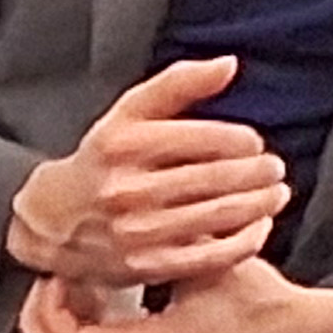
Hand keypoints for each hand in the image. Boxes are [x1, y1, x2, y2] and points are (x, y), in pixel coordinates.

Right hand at [8, 55, 288, 286]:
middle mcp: (125, 189)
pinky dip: (246, 240)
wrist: (56, 220)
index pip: (206, 139)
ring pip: (220, 216)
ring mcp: (135, 232)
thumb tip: (230, 65)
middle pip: (217, 178)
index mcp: (123, 146)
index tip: (254, 143)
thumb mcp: (128, 114)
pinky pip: (212, 256)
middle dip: (259, 172)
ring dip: (261, 204)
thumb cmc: (105, 161)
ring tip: (276, 194)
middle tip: (274, 169)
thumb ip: (178, 84)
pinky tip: (258, 227)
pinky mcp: (146, 266)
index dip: (243, 141)